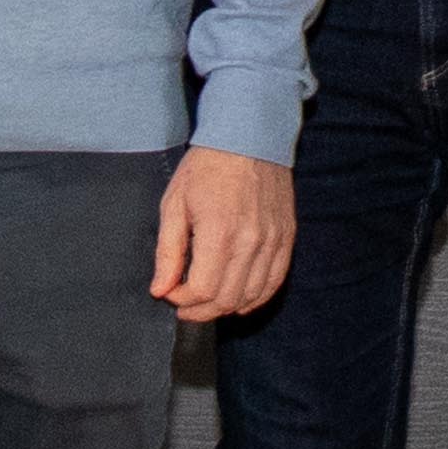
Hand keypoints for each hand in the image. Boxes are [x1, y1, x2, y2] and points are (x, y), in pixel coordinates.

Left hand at [153, 148, 295, 322]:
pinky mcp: (286, 237)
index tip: (170, 293)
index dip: (182, 300)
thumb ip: (168, 251)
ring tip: (208, 304)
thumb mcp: (174, 203)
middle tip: (185, 305)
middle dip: (201, 310)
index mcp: (219, 232)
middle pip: (227, 299)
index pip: (203, 290)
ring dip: (227, 308)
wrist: (249, 137)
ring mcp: (273, 241)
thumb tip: (161, 289)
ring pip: (251, 295)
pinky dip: (255, 297)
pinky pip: (274, 281)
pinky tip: (238, 299)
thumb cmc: (207, 167)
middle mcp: (251, 241)